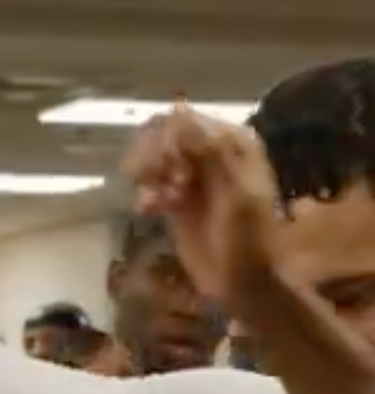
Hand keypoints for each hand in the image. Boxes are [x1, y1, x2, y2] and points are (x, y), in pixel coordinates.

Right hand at [122, 105, 281, 306]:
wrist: (243, 283)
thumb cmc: (248, 240)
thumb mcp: (236, 193)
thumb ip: (210, 151)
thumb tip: (178, 110)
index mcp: (234, 144)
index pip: (185, 121)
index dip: (170, 142)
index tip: (172, 171)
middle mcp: (212, 153)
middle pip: (164, 135)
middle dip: (154, 157)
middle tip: (160, 184)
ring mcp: (192, 176)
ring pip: (152, 157)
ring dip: (147, 176)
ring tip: (156, 200)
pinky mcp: (176, 199)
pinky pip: (148, 183)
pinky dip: (144, 194)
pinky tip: (148, 210)